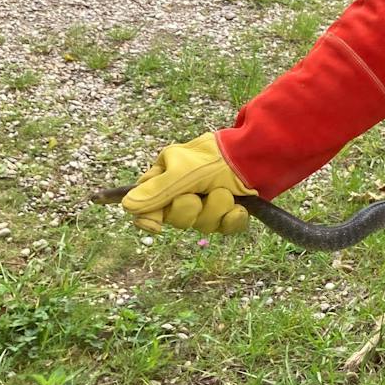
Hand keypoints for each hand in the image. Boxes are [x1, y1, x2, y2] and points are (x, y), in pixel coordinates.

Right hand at [120, 132, 254, 234]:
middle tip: (199, 194)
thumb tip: (126, 206)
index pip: (148, 204)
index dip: (150, 217)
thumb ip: (155, 192)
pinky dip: (232, 219)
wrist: (258, 155)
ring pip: (202, 225)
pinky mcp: (231, 210)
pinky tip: (239, 208)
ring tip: (225, 192)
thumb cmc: (216, 158)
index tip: (156, 225)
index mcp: (167, 176)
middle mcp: (186, 190)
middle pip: (176, 219)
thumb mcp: (181, 172)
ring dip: (215, 209)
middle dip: (190, 209)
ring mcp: (209, 201)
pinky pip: (225, 228)